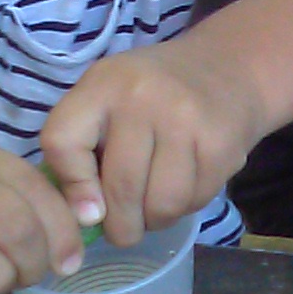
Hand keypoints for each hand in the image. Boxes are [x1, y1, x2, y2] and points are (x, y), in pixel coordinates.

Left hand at [40, 36, 267, 245]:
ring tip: (154, 206)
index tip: (87, 211)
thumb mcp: (107, 98)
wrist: (229, 67)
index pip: (63, 143)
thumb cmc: (153, 91)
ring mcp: (186, 121)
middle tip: (123, 226)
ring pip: (160, 205)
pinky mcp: (221, 145)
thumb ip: (81, 147)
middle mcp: (142, 97)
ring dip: (154, 220)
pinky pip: (193, 201)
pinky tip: (184, 189)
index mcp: (103, 84)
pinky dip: (185, 208)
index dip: (70, 185)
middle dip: (120, 225)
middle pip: (119, 189)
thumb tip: (84, 218)